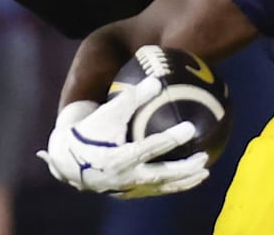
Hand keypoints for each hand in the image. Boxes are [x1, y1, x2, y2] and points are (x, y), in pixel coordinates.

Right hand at [37, 76, 209, 197]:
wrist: (67, 160)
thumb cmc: (90, 131)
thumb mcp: (107, 112)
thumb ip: (131, 98)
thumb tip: (157, 80)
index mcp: (116, 157)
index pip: (147, 148)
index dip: (170, 139)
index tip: (190, 128)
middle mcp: (123, 177)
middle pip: (159, 175)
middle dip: (183, 168)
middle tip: (204, 157)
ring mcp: (127, 188)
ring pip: (160, 187)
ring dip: (184, 181)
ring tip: (205, 171)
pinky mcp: (129, 193)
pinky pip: (156, 190)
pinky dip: (173, 184)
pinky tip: (191, 177)